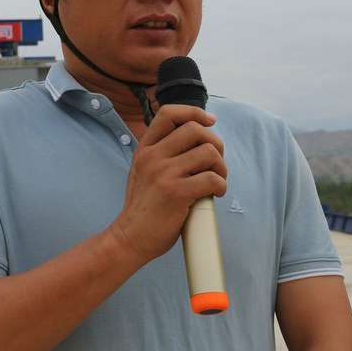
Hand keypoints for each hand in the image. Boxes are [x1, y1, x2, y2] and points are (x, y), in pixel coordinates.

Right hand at [110, 104, 226, 262]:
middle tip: (216, 162)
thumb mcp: (142, 172)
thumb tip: (196, 142)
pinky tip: (215, 194)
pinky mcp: (177, 193)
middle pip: (195, 130)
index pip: (169, 113)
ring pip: (208, 153)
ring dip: (221, 167)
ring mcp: (164, 174)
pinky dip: (221, 186)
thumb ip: (161, 154)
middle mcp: (153, 157)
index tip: (209, 121)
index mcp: (145, 149)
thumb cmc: (143, 208)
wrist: (129, 237)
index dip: (194, 112)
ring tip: (217, 180)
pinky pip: (212, 179)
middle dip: (215, 143)